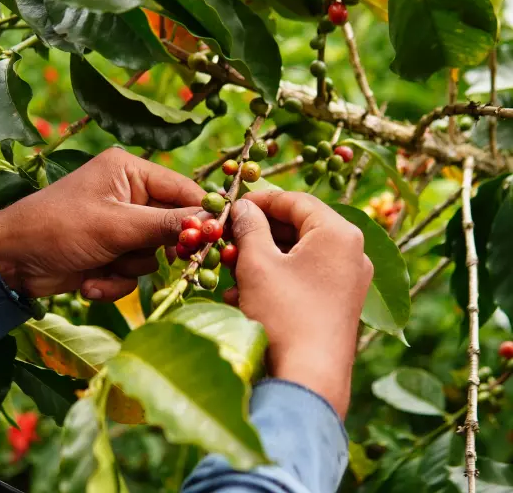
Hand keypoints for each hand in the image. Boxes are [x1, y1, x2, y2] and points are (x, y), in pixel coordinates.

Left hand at [0, 148, 203, 300]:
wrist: (11, 262)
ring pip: (153, 253)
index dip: (201, 214)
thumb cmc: (60, 228)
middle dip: (156, 247)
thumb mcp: (117, 225)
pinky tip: (89, 281)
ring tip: (102, 265)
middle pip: (172, 224)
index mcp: (130, 172)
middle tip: (165, 258)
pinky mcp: (111, 251)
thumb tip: (213, 224)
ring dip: (129, 267)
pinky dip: (115, 281)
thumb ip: (167, 224)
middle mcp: (129, 195)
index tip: (216, 238)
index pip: (183, 189)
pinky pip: (133, 271)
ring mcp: (120, 225)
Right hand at [227, 190, 372, 417]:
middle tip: (229, 237)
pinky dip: (277, 279)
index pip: (296, 201)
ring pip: (299, 255)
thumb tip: (243, 207)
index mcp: (338, 234)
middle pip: (299, 227)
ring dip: (263, 257)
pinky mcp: (341, 305)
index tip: (234, 205)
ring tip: (231, 268)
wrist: (309, 382)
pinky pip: (305, 278)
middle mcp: (352, 253)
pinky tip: (244, 295)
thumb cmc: (283, 314)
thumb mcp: (258, 264)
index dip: (261, 199)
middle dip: (260, 232)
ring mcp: (349, 281)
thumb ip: (250, 227)